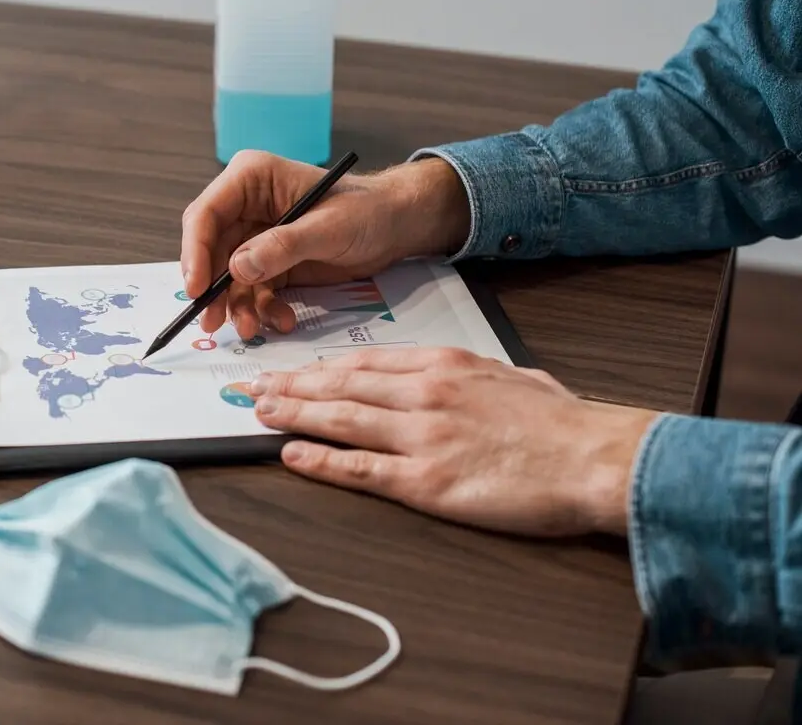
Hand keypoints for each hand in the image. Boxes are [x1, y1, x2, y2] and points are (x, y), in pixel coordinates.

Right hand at [180, 151, 469, 339]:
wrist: (396, 226)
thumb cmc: (368, 211)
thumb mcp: (328, 227)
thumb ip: (282, 246)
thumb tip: (236, 267)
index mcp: (252, 179)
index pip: (207, 214)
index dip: (195, 251)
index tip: (196, 288)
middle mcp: (246, 206)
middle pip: (210, 250)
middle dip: (212, 288)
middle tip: (211, 321)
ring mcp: (256, 237)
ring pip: (228, 277)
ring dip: (237, 306)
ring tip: (251, 329)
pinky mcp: (269, 263)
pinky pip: (252, 291)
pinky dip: (262, 309)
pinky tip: (282, 320)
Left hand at [250, 347, 658, 536]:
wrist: (594, 457)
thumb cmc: (561, 422)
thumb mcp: (508, 376)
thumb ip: (466, 374)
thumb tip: (444, 376)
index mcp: (442, 365)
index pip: (363, 363)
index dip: (318, 369)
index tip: (290, 372)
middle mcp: (423, 394)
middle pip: (339, 387)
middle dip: (289, 387)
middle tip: (250, 388)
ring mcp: (422, 436)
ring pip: (340, 420)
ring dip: (293, 416)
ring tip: (258, 414)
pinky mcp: (427, 481)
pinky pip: (361, 469)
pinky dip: (321, 461)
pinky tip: (291, 455)